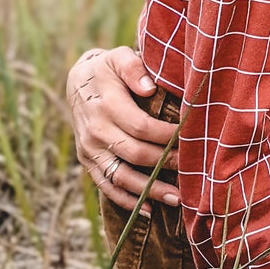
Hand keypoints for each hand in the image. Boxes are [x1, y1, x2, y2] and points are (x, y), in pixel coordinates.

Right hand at [67, 46, 179, 207]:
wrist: (78, 82)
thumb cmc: (108, 69)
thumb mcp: (118, 57)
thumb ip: (133, 68)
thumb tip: (149, 87)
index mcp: (105, 105)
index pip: (142, 127)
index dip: (168, 136)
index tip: (191, 139)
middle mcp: (95, 130)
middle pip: (135, 154)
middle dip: (166, 164)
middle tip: (192, 170)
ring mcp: (89, 149)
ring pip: (121, 176)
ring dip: (150, 191)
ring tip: (178, 200)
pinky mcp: (87, 161)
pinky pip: (106, 186)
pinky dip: (127, 200)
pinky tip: (148, 211)